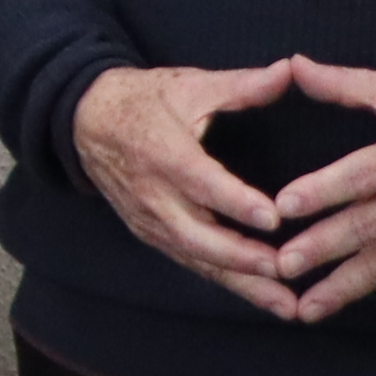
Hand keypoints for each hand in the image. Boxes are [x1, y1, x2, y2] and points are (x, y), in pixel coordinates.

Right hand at [73, 62, 307, 318]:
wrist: (86, 122)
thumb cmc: (145, 100)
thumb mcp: (190, 85)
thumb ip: (242, 85)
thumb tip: (290, 70)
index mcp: (162, 151)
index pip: (200, 183)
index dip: (235, 202)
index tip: (273, 217)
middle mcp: (153, 194)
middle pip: (196, 236)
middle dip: (242, 258)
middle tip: (286, 271)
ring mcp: (150, 220)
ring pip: (197, 259)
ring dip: (242, 283)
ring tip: (288, 305)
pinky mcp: (151, 234)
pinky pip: (192, 263)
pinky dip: (228, 282)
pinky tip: (264, 298)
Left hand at [257, 62, 375, 317]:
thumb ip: (343, 83)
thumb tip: (292, 66)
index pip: (364, 174)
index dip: (324, 191)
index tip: (283, 207)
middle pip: (373, 224)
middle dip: (325, 248)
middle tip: (281, 265)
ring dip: (345, 284)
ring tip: (304, 307)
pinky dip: (373, 284)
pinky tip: (339, 298)